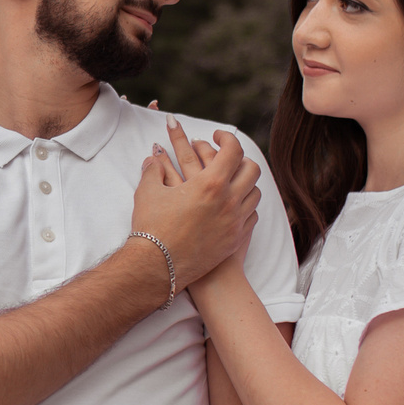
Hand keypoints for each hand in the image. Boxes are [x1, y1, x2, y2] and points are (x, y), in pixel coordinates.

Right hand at [130, 118, 259, 289]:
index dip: (227, 137)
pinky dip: (245, 205)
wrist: (158, 268)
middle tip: (227, 157)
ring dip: (245, 182)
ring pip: (255, 192)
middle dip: (241, 158)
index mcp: (210, 184)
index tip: (218, 136)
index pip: (233, 150)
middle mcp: (229, 200)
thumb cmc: (152, 229)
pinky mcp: (235, 239)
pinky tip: (233, 205)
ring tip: (231, 181)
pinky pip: (252, 215)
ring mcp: (236, 221)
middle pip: (252, 169)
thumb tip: (152, 158)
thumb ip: (153, 170)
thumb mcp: (148, 193)